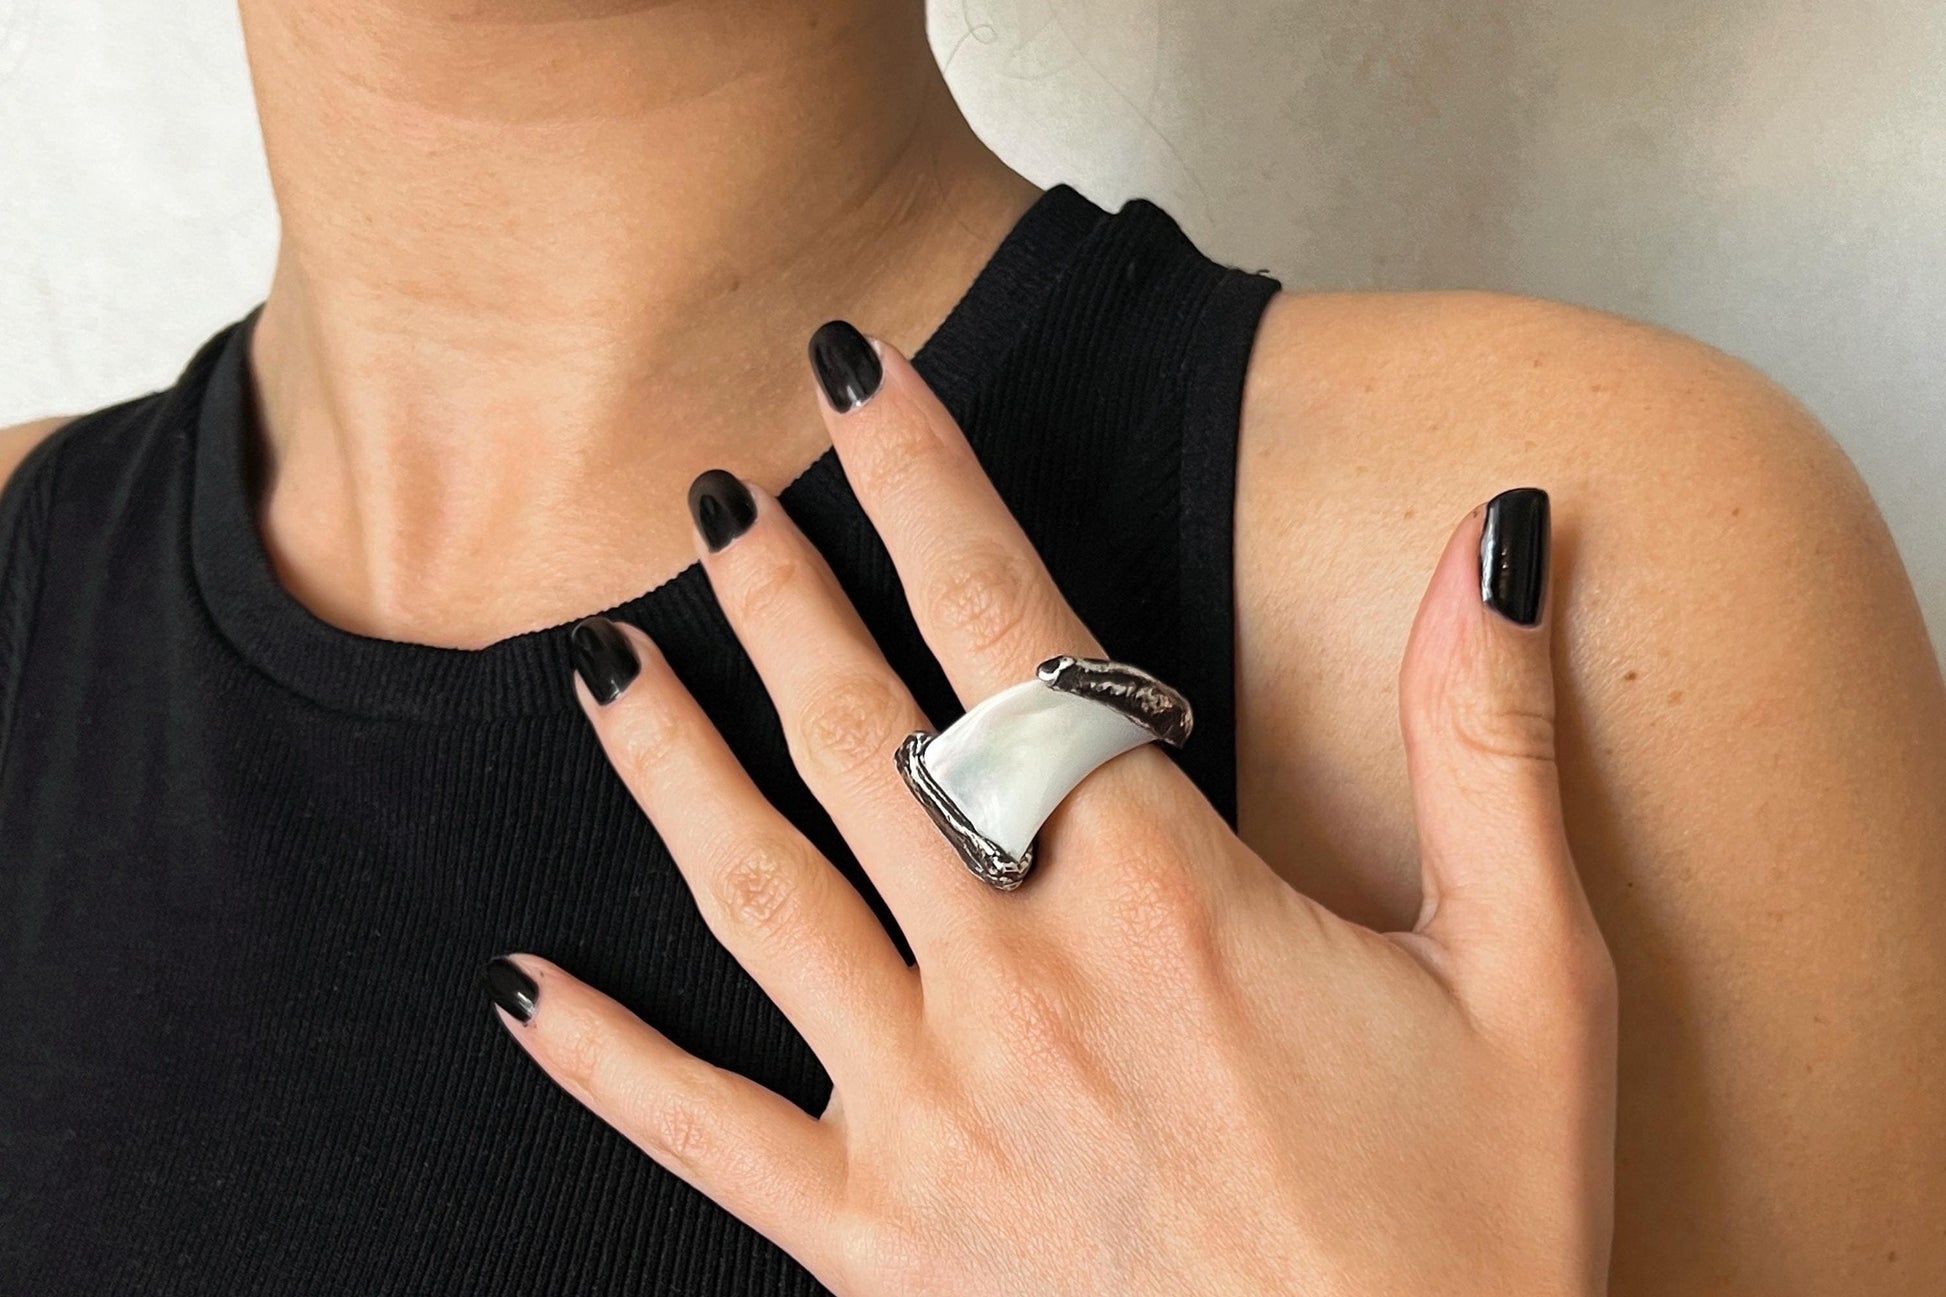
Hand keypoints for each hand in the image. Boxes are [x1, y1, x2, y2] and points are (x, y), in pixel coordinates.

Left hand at [485, 324, 1617, 1294]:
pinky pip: (705, 1134)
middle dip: (780, 596)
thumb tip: (1494, 546)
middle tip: (713, 496)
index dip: (927, 478)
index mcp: (1161, 894)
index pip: (1011, 624)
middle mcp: (1015, 979)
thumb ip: (1490, 748)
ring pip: (758, 889)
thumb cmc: (1472, 1234)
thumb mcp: (1531, 979)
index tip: (855, 380)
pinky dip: (609, 1061)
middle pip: (860, 731)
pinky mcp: (877, 1243)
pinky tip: (524, 990)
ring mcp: (926, 1112)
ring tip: (602, 664)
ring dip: (673, 762)